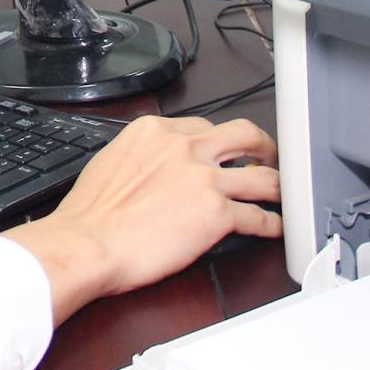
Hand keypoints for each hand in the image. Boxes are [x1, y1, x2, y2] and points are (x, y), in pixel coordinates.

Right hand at [2, 116, 279, 323]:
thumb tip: (151, 166)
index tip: (225, 151)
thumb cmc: (90, 214)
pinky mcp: (216, 213)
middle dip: (263, 146)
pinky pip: (257, 217)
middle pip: (244, 134)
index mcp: (156, 132)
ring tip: (282, 195)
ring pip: (262, 176)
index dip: (220, 142)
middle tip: (268, 158)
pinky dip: (271, 225)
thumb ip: (141, 156)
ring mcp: (204, 179)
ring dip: (277, 187)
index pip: (203, 126)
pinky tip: (273, 229)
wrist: (88, 243)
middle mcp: (185, 148)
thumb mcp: (111, 161)